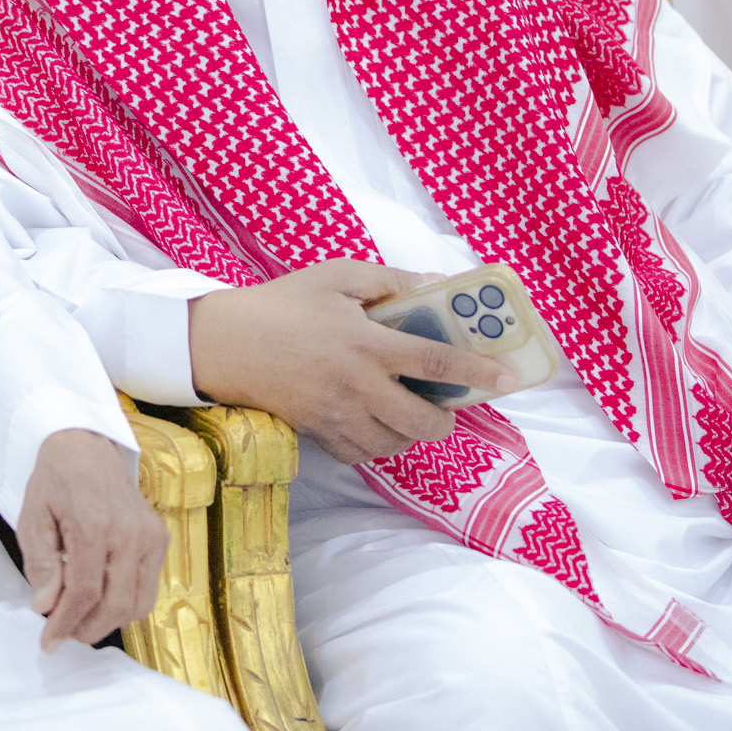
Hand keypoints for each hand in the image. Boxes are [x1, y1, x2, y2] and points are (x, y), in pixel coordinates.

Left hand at [17, 429, 167, 651]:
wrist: (87, 446)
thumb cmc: (56, 481)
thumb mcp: (33, 517)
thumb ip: (40, 563)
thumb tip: (46, 607)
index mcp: (94, 526)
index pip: (86, 593)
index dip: (66, 623)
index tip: (49, 641)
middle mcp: (129, 534)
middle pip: (116, 604)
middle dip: (88, 628)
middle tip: (64, 634)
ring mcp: (150, 536)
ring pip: (139, 603)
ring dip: (109, 622)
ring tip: (81, 620)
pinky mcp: (159, 538)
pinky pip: (149, 587)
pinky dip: (127, 603)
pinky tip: (102, 599)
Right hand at [188, 259, 515, 464]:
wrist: (223, 344)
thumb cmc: (281, 305)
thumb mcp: (335, 276)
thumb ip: (388, 280)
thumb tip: (434, 285)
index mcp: (367, 343)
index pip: (437, 361)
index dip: (477, 371)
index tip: (507, 378)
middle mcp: (359, 386)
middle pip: (426, 421)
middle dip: (447, 416)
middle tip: (444, 400)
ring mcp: (339, 416)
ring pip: (398, 443)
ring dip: (412, 429)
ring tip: (407, 408)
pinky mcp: (320, 434)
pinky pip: (364, 454)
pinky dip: (378, 443)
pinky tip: (374, 421)